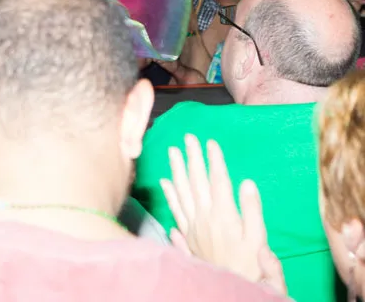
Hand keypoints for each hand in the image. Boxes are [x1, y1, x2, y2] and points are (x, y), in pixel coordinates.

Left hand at [161, 135, 286, 293]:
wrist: (230, 288)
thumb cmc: (250, 265)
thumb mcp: (258, 240)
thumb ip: (252, 211)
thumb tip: (247, 182)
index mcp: (224, 215)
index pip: (218, 181)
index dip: (214, 160)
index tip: (210, 142)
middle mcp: (205, 217)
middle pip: (197, 182)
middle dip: (193, 157)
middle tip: (188, 137)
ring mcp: (193, 226)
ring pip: (182, 192)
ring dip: (177, 170)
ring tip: (173, 151)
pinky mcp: (187, 235)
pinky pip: (176, 210)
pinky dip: (170, 194)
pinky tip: (164, 182)